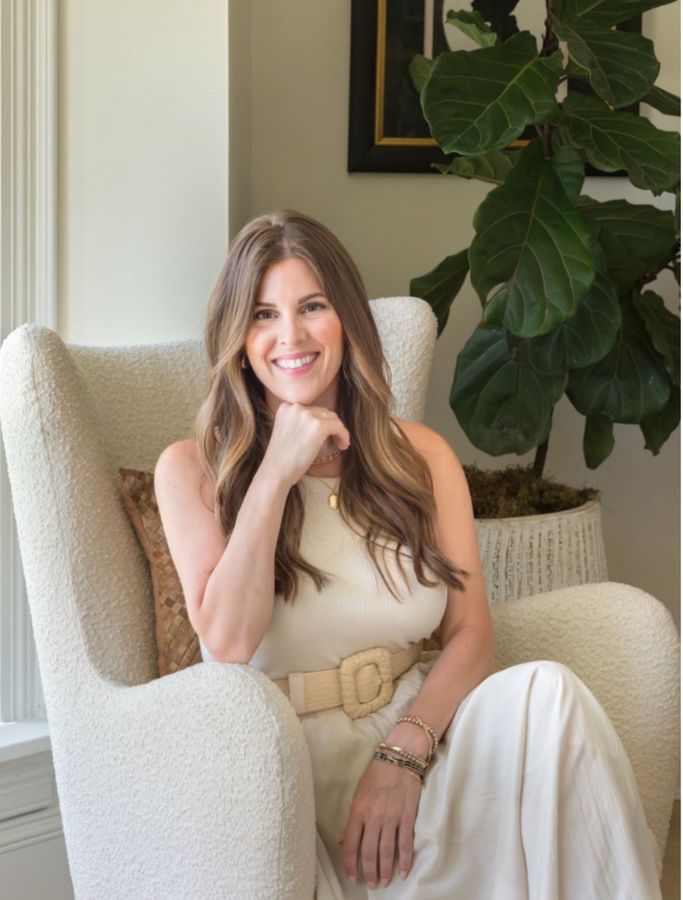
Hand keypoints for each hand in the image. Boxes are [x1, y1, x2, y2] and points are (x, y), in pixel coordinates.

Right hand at [260, 402, 350, 488]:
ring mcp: (306, 415)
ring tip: (340, 444)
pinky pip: (338, 426)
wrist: (276, 472)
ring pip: (333, 418)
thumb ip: (300, 423)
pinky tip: (343, 445)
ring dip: (339, 431)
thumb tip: (324, 423)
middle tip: (335, 441)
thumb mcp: (287, 432)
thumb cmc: (282, 459)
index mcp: (286, 407)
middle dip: (331, 426)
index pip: (311, 410)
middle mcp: (296, 407)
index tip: (325, 435)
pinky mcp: (318, 426)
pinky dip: (344, 435)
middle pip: (323, 412)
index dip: (321, 422)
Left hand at [339, 756, 421, 888]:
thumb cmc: (376, 774)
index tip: (352, 877)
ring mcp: (391, 818)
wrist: (399, 758)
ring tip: (384, 882)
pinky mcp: (407, 817)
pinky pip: (405, 844)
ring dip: (385, 870)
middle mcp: (374, 817)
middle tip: (371, 884)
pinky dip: (405, 860)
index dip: (350, 864)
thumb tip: (344, 841)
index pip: (351, 844)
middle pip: (369, 852)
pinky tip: (403, 872)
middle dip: (369, 872)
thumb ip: (353, 819)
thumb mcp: (358, 794)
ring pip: (386, 851)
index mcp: (358, 811)